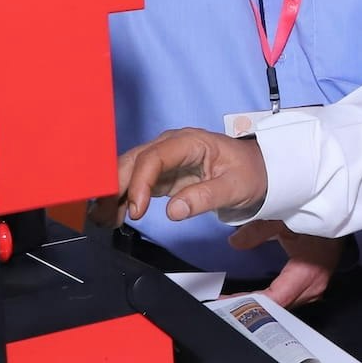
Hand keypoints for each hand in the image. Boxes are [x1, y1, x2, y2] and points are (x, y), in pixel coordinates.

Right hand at [114, 128, 269, 224]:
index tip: (136, 210)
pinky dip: (121, 198)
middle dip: (114, 187)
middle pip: (132, 161)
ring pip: (127, 171)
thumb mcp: (235, 186)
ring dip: (112, 193)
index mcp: (188, 142)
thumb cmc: (249, 173)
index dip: (139, 183)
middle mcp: (170, 145)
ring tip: (104, 220)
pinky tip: (114, 216)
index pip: (153, 157)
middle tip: (104, 216)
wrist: (258, 170)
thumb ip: (205, 197)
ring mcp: (163, 159)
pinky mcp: (161, 174)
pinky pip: (134, 183)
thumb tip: (174, 211)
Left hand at [231, 225, 342, 307]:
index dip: (248, 303)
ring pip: (283, 306)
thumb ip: (257, 232)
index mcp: (306, 274)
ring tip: (234, 303)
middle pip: (277, 307)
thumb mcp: (284, 220)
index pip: (273, 299)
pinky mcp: (313, 286)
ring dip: (259, 306)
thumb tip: (235, 242)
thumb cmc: (319, 217)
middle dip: (249, 307)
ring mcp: (314, 289)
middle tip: (223, 305)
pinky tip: (254, 298)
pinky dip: (269, 300)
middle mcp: (313, 287)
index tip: (226, 302)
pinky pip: (289, 300)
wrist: (341, 217)